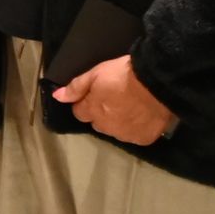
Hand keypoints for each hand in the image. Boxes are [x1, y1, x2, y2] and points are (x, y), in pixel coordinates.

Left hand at [53, 55, 174, 145]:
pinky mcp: (143, 139)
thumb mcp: (95, 74)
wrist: (157, 83)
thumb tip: (57, 97)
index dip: (86, 103)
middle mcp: (106, 127)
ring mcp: (125, 135)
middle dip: (101, 114)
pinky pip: (134, 135)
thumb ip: (75, 87)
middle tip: (114, 99)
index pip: (80, 113)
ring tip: (130, 106)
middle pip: (97, 123)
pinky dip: (136, 127)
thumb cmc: (123, 75)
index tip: (95, 94)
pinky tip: (142, 115)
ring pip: (115, 131)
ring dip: (118, 122)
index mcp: (92, 111)